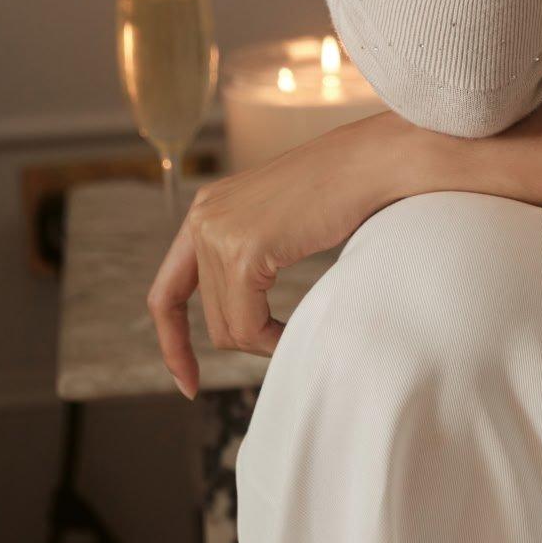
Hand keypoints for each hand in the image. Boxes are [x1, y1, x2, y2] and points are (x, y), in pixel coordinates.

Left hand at [145, 109, 423, 398]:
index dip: (172, 342)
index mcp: (207, 209)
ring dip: (265, 340)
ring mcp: (219, 234)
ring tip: (299, 328)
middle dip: (246, 338)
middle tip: (286, 340)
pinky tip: (297, 332)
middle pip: (208, 317)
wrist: (375, 160)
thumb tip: (239, 317)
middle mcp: (203, 218)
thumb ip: (247, 253)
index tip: (189, 382)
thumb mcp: (277, 220)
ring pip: (229, 327)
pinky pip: (249, 325)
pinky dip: (273, 340)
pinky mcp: (244, 251)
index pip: (166, 293)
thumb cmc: (345, 189)